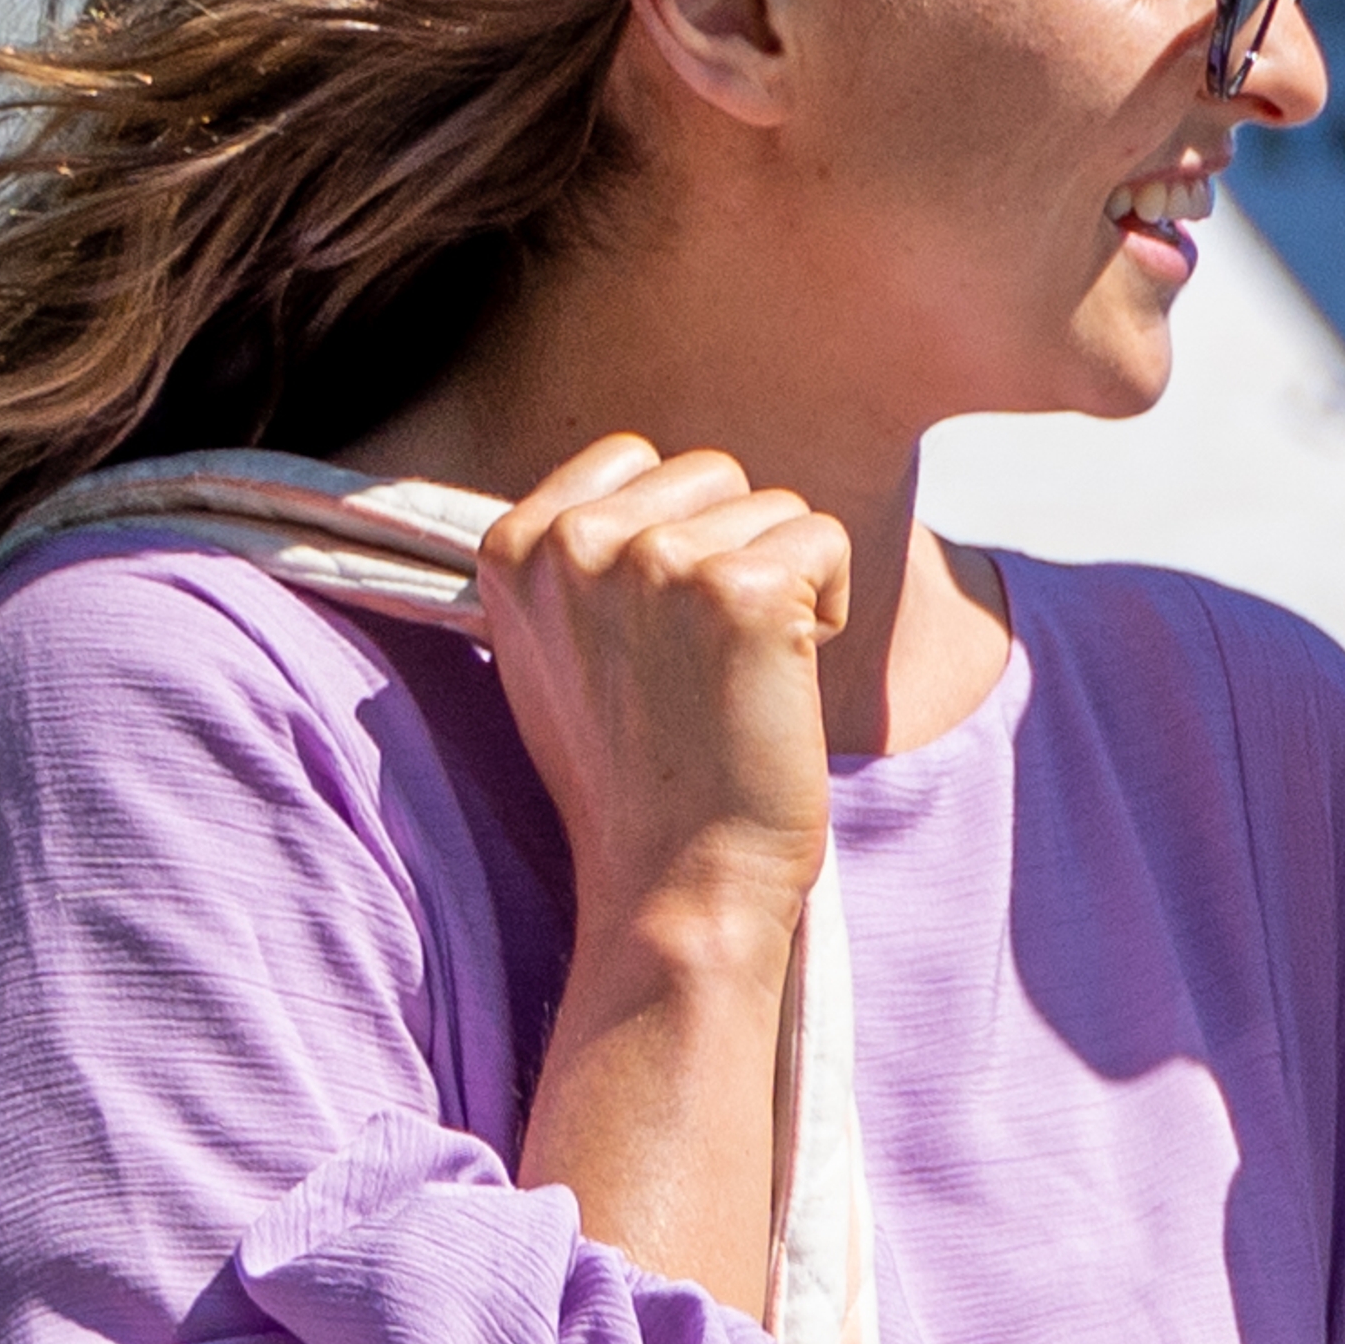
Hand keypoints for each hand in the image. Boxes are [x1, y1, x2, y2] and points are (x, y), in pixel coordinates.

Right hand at [476, 437, 850, 985]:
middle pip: (713, 476)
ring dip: (783, 583)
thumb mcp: (556, 648)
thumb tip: (641, 480)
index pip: (633, 458)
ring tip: (735, 678)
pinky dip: (830, 606)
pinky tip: (781, 681)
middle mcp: (575, 541)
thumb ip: (580, 558)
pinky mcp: (742, 590)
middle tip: (702, 666)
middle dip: (733, 554)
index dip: (675, 535)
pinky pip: (827, 539)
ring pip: (775, 507)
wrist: (675, 885)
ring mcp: (657, 560)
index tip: (657, 635)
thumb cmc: (630, 778)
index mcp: (514, 544)